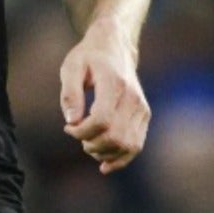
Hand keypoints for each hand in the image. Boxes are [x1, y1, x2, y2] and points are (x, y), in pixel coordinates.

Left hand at [59, 24, 149, 173]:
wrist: (115, 47)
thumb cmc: (88, 57)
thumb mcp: (71, 67)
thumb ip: (70, 94)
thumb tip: (72, 121)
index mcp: (115, 85)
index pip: (102, 121)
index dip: (81, 132)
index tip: (68, 127)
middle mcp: (133, 99)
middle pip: (115, 137)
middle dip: (90, 144)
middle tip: (77, 135)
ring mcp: (142, 108)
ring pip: (128, 145)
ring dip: (104, 153)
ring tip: (88, 145)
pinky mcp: (144, 116)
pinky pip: (137, 145)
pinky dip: (121, 159)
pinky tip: (104, 165)